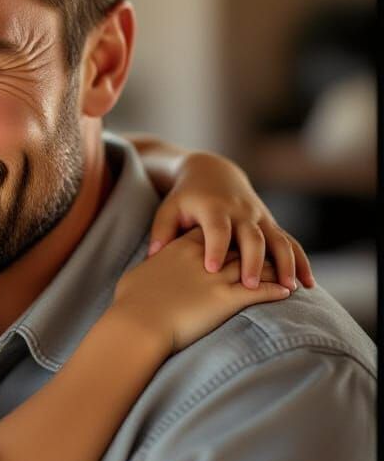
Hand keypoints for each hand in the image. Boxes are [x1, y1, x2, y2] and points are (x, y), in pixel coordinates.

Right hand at [114, 229, 291, 355]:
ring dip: (273, 269)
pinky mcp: (226, 299)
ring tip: (286, 273)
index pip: (211, 235)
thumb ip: (150, 268)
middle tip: (269, 253)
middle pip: (236, 247)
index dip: (225, 237)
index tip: (234, 239)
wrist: (138, 322)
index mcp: (181, 249)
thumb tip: (148, 269)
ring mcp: (217, 278)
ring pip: (253, 266)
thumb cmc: (130, 301)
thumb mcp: (137, 276)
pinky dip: (275, 290)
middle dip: (254, 250)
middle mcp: (204, 258)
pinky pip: (258, 291)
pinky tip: (287, 292)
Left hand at [146, 151, 313, 290]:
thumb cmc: (185, 197)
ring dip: (286, 263)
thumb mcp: (169, 209)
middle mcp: (240, 212)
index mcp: (213, 208)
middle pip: (251, 236)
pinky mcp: (270, 224)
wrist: (213, 172)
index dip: (214, 247)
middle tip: (250, 286)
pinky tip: (308, 284)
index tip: (211, 269)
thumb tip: (152, 257)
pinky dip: (301, 262)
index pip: (215, 228)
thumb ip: (162, 231)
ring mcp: (259, 217)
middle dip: (252, 260)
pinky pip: (290, 242)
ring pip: (278, 239)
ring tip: (290, 288)